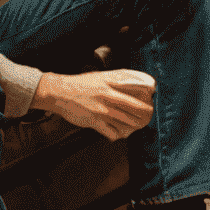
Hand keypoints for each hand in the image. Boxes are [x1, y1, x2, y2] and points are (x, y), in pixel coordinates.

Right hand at [30, 70, 153, 140]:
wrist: (58, 92)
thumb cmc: (83, 84)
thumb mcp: (104, 75)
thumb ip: (123, 79)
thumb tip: (145, 84)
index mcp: (113, 80)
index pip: (142, 85)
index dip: (150, 91)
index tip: (151, 95)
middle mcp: (110, 94)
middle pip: (140, 107)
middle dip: (147, 113)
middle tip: (147, 115)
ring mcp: (102, 109)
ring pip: (130, 122)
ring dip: (136, 125)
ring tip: (136, 125)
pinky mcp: (94, 121)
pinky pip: (113, 133)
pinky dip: (119, 134)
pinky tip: (118, 132)